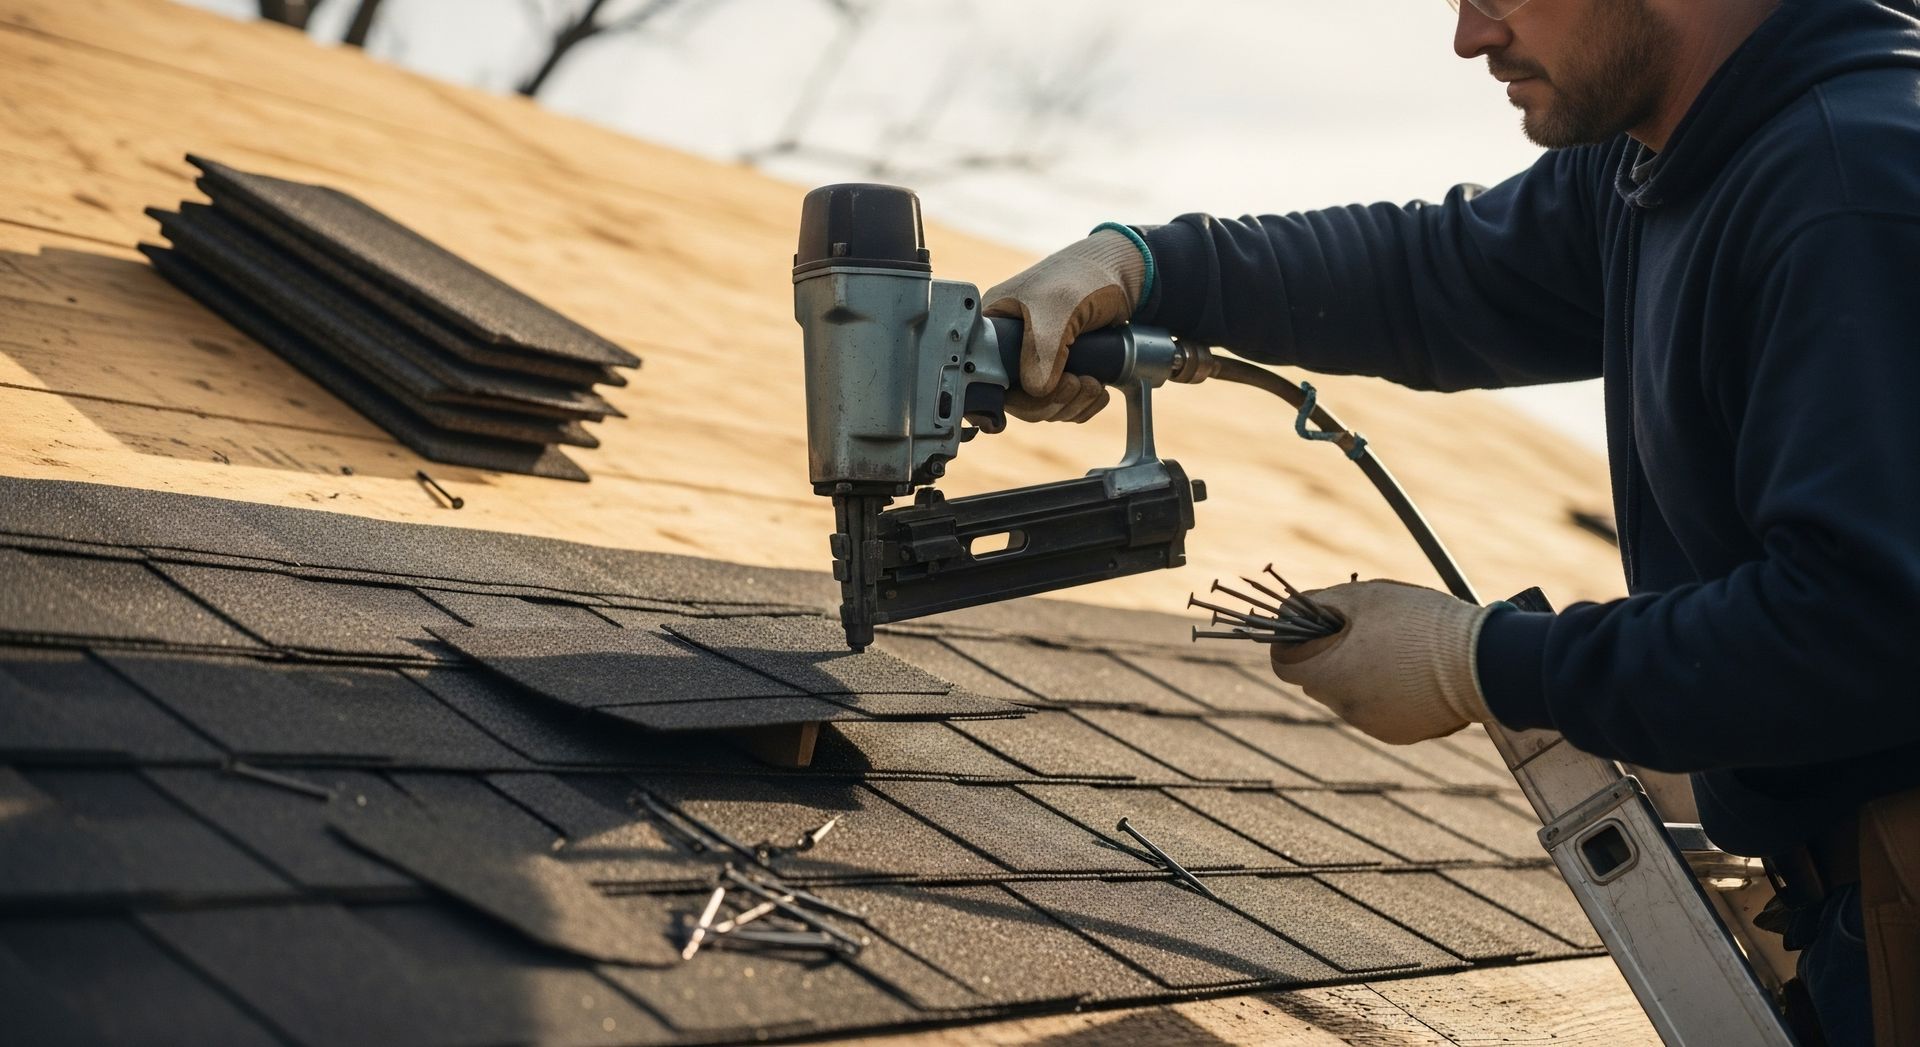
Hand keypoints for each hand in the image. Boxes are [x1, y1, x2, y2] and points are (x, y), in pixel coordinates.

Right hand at [981, 230, 1146, 422]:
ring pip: (1042, 405)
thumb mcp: (1057, 308)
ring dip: (1071, 404)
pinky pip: (1063, 404)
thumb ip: (1043, 350)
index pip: (984, 375)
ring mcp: (1037, 361)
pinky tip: (1098, 392)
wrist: (1121, 275)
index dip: (1004, 397)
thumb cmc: (1081, 278)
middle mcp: (1011, 347)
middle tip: (1075, 384)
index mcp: (995, 326)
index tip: (1032, 399)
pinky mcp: (1061, 370)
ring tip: (1093, 384)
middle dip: (1050, 401)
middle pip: (1016, 399)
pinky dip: (1082, 406)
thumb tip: (1036, 391)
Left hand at [1269, 580, 1495, 743]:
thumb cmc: (1420, 623)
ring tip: (1395, 647)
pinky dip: (1387, 691)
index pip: (1285, 664)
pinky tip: (1415, 671)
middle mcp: (1345, 708)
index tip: (1310, 625)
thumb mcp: (1364, 598)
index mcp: (1329, 677)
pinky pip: (1379, 709)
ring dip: (1360, 673)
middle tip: (1358, 629)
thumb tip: (1292, 607)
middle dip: (1329, 654)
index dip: (1291, 641)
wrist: (1484, 663)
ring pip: (1350, 695)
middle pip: (1318, 680)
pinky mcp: (1401, 733)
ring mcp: (1373, 725)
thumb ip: (1320, 602)